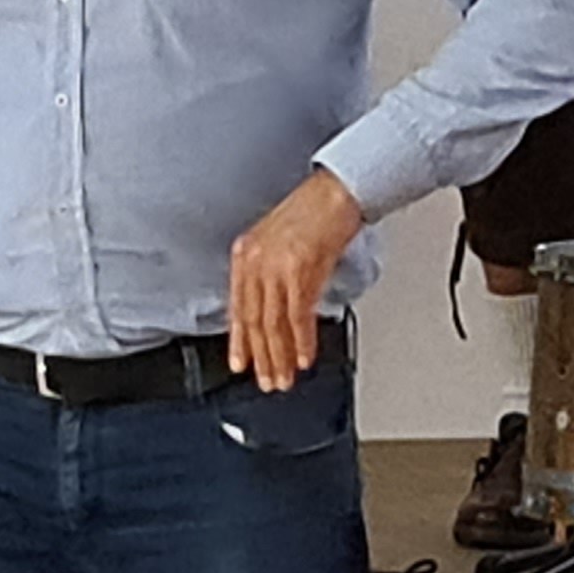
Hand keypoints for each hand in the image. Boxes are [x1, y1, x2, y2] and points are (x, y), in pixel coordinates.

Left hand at [226, 170, 365, 391]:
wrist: (335, 192)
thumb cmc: (311, 213)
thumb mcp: (277, 244)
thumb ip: (268, 274)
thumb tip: (271, 312)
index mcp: (245, 254)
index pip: (238, 306)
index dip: (240, 339)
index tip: (242, 362)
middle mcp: (255, 261)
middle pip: (254, 319)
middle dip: (262, 356)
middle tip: (268, 380)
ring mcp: (276, 266)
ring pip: (273, 322)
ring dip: (280, 356)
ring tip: (285, 377)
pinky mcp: (300, 269)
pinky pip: (297, 315)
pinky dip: (300, 341)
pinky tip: (303, 358)